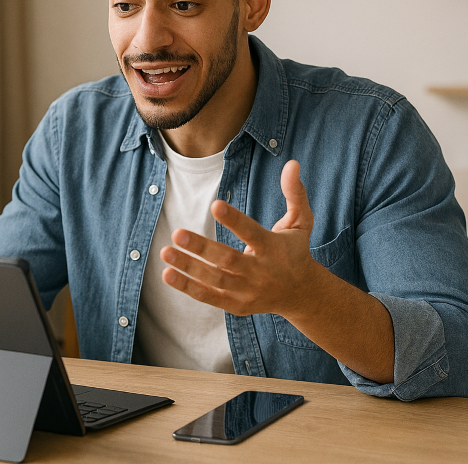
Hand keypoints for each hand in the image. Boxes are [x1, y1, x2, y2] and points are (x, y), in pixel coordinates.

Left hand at [159, 160, 321, 316]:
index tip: (215, 205)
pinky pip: (209, 297)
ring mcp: (247, 291)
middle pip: (228, 260)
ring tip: (166, 251)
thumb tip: (291, 163)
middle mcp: (260, 272)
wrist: (301, 294)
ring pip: (215, 279)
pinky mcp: (236, 305)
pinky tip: (168, 274)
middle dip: (202, 248)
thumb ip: (295, 193)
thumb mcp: (301, 222)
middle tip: (177, 233)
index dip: (234, 220)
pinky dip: (188, 287)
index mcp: (273, 249)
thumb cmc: (295, 251)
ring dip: (189, 267)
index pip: (252, 233)